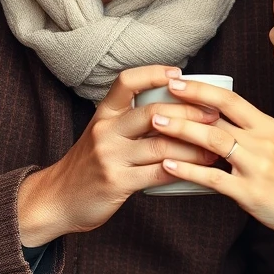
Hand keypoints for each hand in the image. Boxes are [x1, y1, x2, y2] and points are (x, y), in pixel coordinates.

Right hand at [17, 65, 221, 246]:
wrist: (58, 199)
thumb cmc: (89, 165)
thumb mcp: (102, 134)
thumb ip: (129, 120)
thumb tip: (175, 108)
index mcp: (104, 114)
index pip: (126, 82)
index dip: (153, 73)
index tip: (179, 74)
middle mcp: (106, 131)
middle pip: (153, 112)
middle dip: (189, 112)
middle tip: (214, 114)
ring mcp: (110, 156)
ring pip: (161, 144)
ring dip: (194, 145)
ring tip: (215, 146)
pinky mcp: (117, 182)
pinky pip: (158, 172)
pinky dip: (183, 169)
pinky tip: (199, 169)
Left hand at [151, 78, 273, 250]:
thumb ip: (247, 131)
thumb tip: (211, 119)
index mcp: (266, 125)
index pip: (230, 99)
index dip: (201, 89)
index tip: (176, 81)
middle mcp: (262, 141)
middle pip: (218, 117)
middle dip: (184, 107)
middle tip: (155, 102)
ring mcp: (256, 167)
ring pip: (214, 142)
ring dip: (182, 132)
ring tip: (156, 125)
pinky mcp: (251, 193)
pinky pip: (214, 178)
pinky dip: (189, 170)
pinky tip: (168, 166)